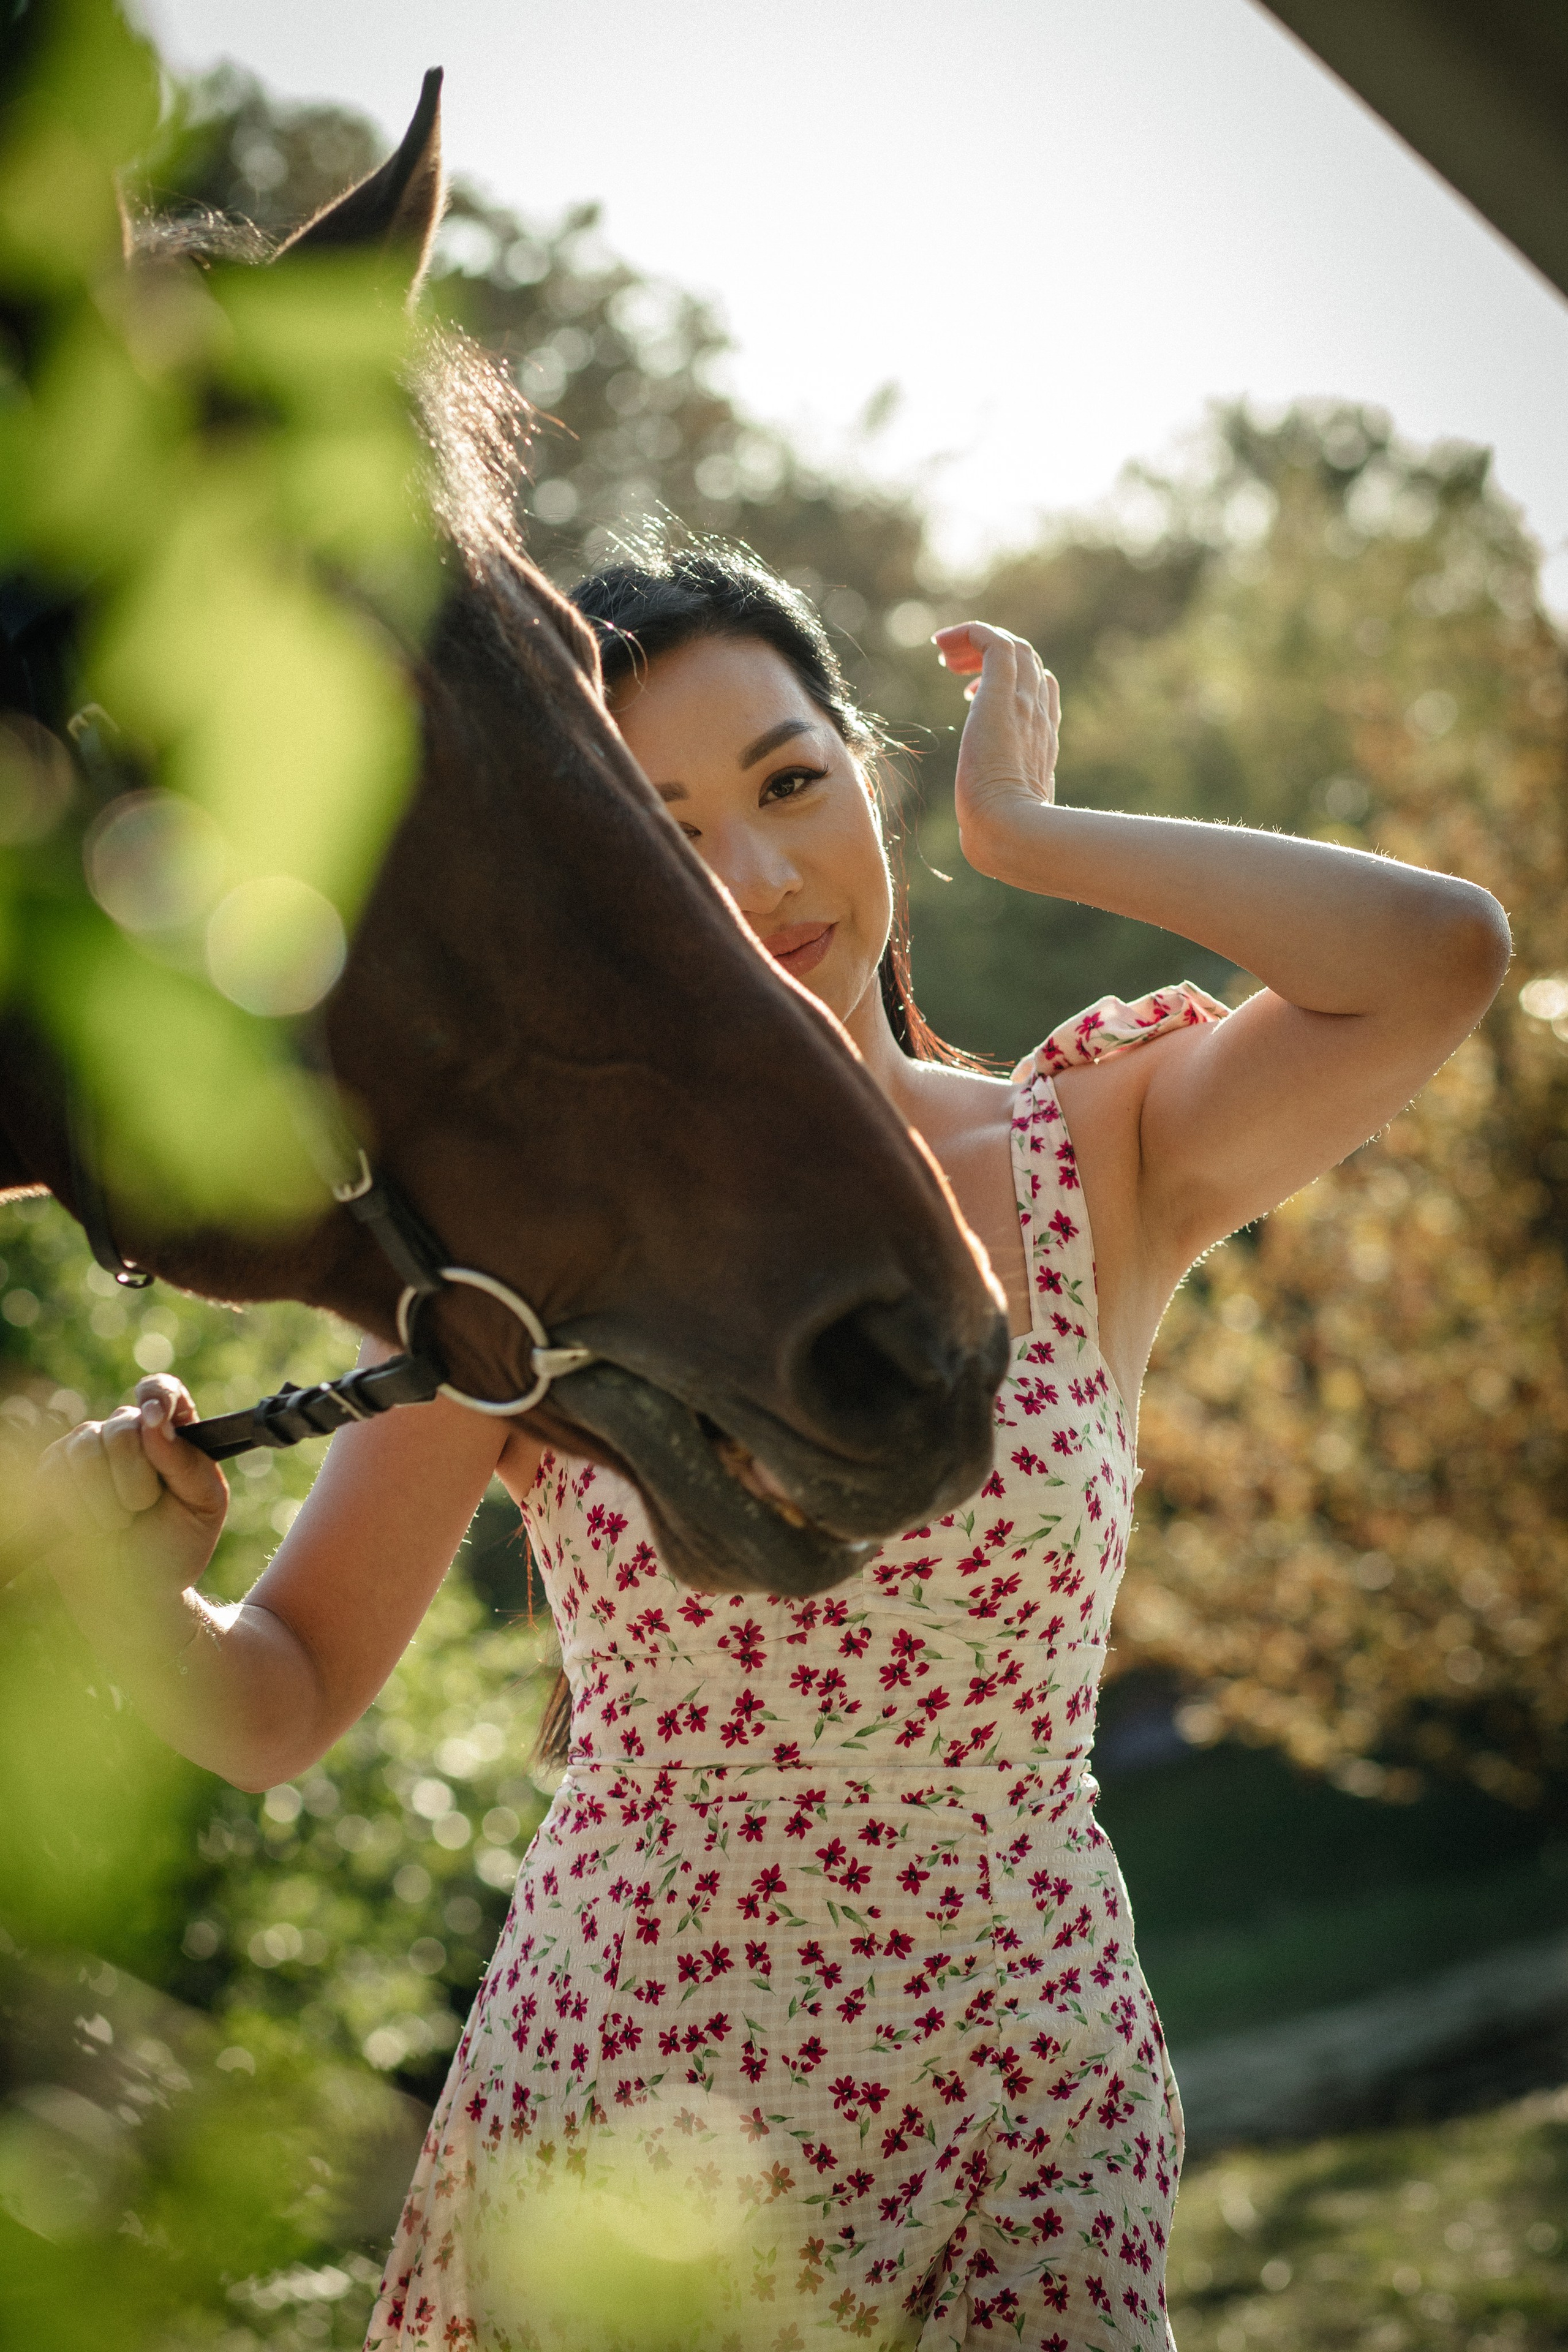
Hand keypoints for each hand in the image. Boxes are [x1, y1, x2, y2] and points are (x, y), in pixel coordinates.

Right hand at [38, 1374, 229, 1601]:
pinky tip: (91, 1525)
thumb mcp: (204, 1506)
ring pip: (85, 1449)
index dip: (156, 1396)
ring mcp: (86, 1449)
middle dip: (135, 1479)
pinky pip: (55, 1473)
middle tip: (142, 1508)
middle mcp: (127, 1432)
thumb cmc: (178, 1545)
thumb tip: (153, 1422)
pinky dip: (77, 1508)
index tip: (154, 1418)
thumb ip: (188, 1463)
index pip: (162, 1390)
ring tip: (118, 1521)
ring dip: (105, 1499)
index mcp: (170, 1433)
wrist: (140, 1591)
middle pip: (121, 1428)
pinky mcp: (53, 1473)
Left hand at [933, 621, 1059, 873]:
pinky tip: (942, 643)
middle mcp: (1040, 717)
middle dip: (991, 657)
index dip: (1010, 683)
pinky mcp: (1003, 696)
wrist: (1009, 832)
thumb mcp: (998, 819)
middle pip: (1029, 663)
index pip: (1039, 691)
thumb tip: (975, 840)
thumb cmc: (999, 836)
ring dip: (976, 642)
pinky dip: (970, 632)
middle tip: (952, 667)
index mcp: (1042, 742)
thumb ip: (991, 818)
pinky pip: (993, 643)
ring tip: (944, 654)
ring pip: (1014, 648)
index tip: (971, 695)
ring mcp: (1025, 704)